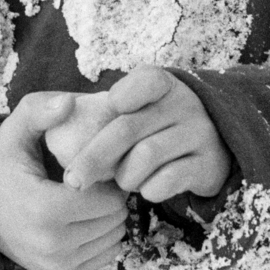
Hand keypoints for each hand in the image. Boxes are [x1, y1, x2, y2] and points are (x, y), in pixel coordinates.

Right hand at [0, 92, 127, 269]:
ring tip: (86, 199)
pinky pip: (105, 257)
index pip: (108, 200)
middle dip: (110, 198)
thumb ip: (41, 110)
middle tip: (92, 182)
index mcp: (44, 209)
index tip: (91, 167)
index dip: (107, 178)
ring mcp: (56, 265)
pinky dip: (102, 237)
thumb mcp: (15, 129)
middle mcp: (51, 245)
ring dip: (108, 218)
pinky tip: (83, 219)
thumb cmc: (2, 162)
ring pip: (114, 239)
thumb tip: (69, 101)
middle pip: (115, 221)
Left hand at [62, 67, 231, 201]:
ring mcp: (200, 134)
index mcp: (163, 84)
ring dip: (124, 176)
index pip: (145, 80)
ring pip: (146, 156)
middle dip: (94, 157)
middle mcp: (184, 105)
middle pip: (129, 128)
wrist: (210, 148)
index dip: (124, 94)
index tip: (110, 106)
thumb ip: (102, 108)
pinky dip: (148, 189)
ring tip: (121, 180)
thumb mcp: (137, 106)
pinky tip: (145, 188)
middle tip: (73, 180)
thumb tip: (59, 109)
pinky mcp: (208, 165)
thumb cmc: (154, 126)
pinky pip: (167, 180)